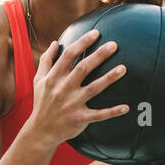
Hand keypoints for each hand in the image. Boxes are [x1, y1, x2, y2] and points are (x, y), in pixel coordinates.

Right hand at [28, 29, 130, 145]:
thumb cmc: (42, 102)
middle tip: (114, 45)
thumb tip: (54, 43)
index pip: (68, 56)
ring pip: (94, 89)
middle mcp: (63, 89)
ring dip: (109, 78)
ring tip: (123, 68)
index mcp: (54, 78)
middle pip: (83, 68)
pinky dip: (112, 112)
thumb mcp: (38, 80)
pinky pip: (99, 115)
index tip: (96, 33)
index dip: (82, 43)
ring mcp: (72, 105)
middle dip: (98, 56)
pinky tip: (126, 107)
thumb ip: (47, 61)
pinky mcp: (80, 118)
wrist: (41, 131)